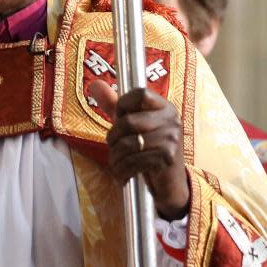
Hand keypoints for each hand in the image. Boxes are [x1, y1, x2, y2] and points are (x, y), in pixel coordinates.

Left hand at [91, 81, 189, 220]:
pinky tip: (122, 174)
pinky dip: (122, 170)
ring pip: (129, 144)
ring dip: (115, 157)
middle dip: (113, 137)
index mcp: (165, 107)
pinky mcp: (167, 158)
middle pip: (129, 121)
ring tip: (115, 163)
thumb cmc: (149, 148)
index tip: (119, 118)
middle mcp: (171, 119)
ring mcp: (171, 139)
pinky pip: (134, 161)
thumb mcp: (133, 124)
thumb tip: (95, 84)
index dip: (123, 104)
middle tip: (112, 147)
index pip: (141, 93)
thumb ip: (115, 105)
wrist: (170, 182)